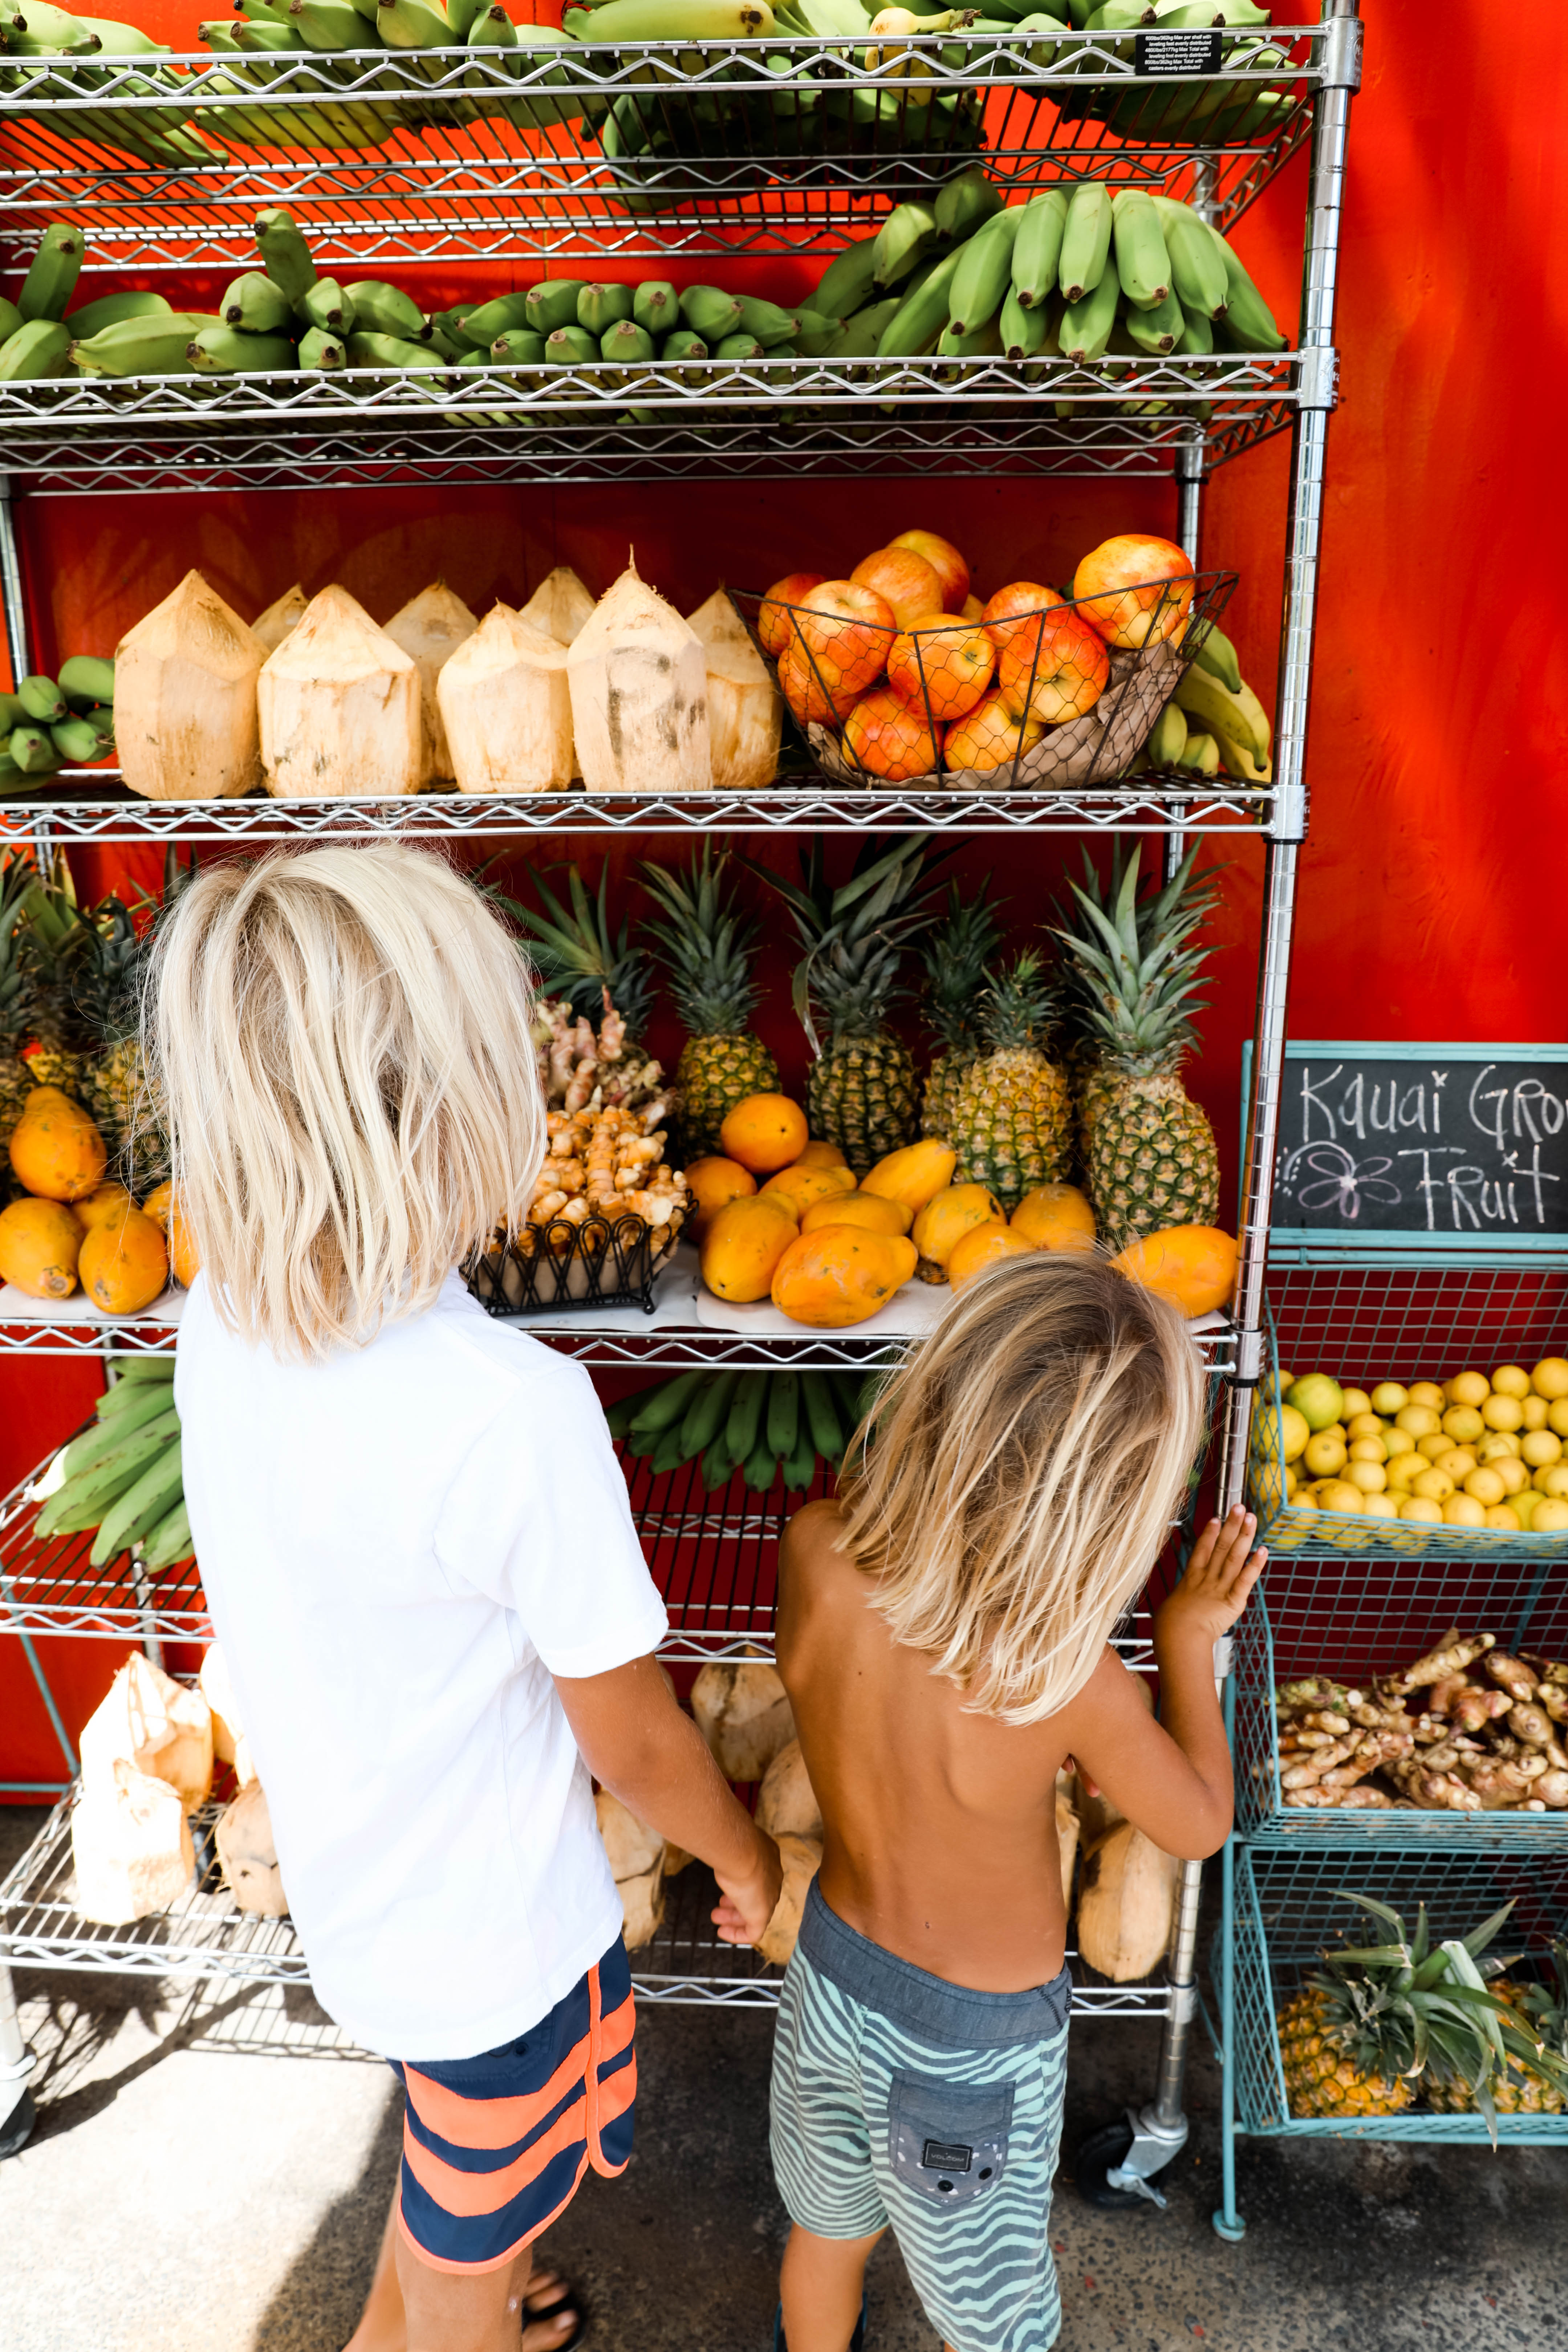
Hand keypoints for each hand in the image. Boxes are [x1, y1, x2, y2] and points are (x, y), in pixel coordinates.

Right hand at [712, 1830, 782, 1947]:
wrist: (743, 1852)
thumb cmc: (734, 1843)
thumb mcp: (732, 1842)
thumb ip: (730, 1845)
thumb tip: (718, 1840)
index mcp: (768, 1857)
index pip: (759, 1875)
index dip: (742, 1882)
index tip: (727, 1885)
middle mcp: (772, 1877)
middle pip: (756, 1894)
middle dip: (736, 1901)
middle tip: (720, 1905)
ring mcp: (769, 1897)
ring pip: (754, 1912)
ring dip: (734, 1916)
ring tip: (716, 1917)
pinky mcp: (762, 1916)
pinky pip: (753, 1932)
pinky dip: (738, 1935)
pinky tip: (723, 1932)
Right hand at [1156, 1506, 1265, 1647]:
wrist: (1178, 1635)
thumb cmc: (1170, 1627)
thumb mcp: (1170, 1607)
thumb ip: (1178, 1602)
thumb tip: (1175, 1607)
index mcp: (1191, 1578)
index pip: (1202, 1549)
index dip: (1210, 1533)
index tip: (1217, 1518)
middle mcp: (1207, 1578)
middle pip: (1221, 1546)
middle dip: (1231, 1525)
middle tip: (1239, 1507)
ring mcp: (1220, 1587)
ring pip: (1234, 1556)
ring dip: (1244, 1536)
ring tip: (1251, 1518)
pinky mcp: (1233, 1600)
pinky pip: (1245, 1579)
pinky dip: (1255, 1565)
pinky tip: (1263, 1551)